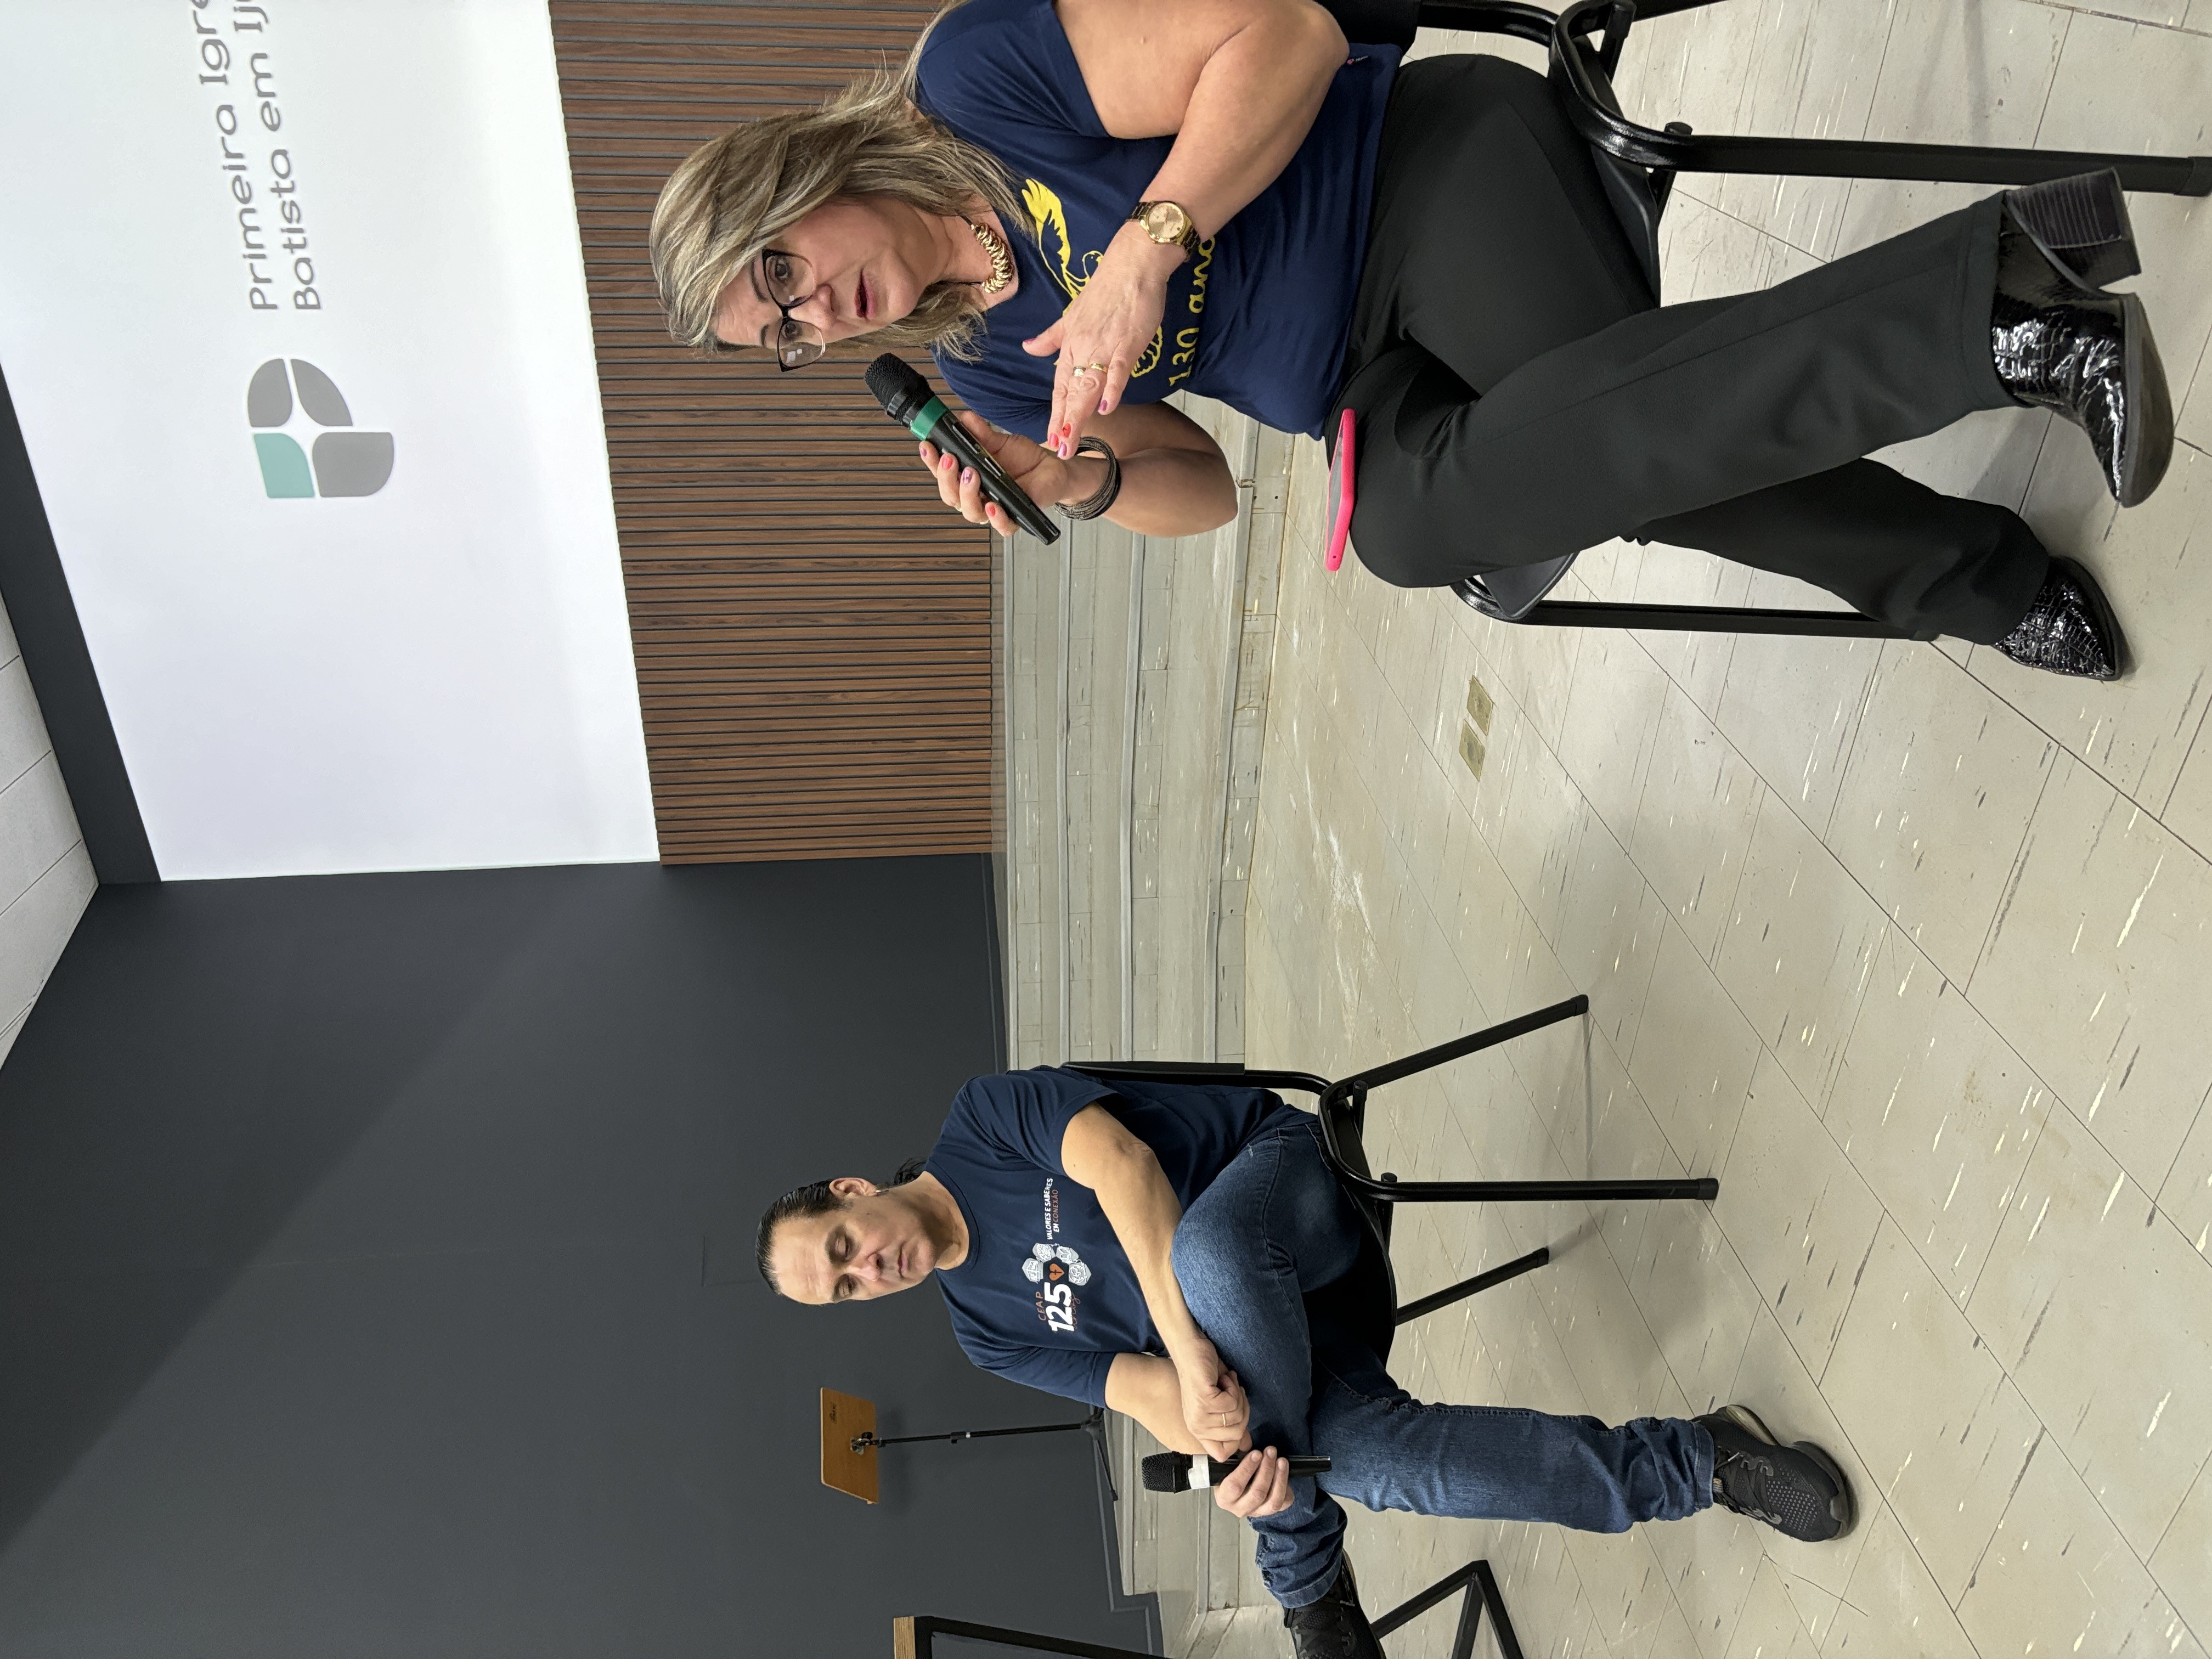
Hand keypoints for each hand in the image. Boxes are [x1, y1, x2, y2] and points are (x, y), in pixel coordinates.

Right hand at [916, 412, 1081, 538]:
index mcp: (968, 478)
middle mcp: (977, 496)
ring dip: (967, 494)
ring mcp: (994, 509)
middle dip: (947, 478)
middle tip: (951, 459)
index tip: (927, 446)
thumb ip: (980, 433)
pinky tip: (993, 505)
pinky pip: (1001, 526)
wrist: (1052, 468)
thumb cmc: (1023, 459)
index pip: (943, 474)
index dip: (932, 462)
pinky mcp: (1014, 518)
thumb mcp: (1000, 442)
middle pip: (951, 496)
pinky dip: (996, 518)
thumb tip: (963, 418)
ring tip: (971, 474)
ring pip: (971, 512)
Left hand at [1024, 224, 1178, 462]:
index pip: (1059, 386)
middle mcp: (1083, 348)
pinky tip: (1108, 409)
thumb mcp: (1072, 315)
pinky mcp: (1127, 342)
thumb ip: (1051, 338)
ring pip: (1089, 385)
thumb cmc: (1107, 290)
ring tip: (1073, 440)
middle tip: (1060, 451)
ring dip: (1080, 414)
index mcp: (1071, 344)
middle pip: (1071, 392)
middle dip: (1065, 423)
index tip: (1050, 438)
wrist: (1132, 264)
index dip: (1055, 413)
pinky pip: (1118, 369)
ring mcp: (1105, 346)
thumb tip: (1029, 348)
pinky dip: (1113, 388)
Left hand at [1177, 1341, 1250, 1461]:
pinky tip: (1222, 1378)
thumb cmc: (1206, 1374)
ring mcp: (1199, 1416)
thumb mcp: (1221, 1404)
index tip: (1239, 1414)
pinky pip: (1232, 1402)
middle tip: (1231, 1391)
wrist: (1191, 1349)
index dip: (1238, 1438)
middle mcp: (1197, 1427)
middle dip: (1242, 1409)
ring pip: (1237, 1417)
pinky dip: (1232, 1386)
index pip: (1222, 1454)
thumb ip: (1232, 1424)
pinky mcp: (1203, 1401)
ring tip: (1225, 1382)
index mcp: (1200, 1430)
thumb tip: (1248, 1445)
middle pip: (1237, 1434)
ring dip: (1237, 1394)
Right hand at [1212, 1447, 1294, 1519]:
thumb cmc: (1230, 1472)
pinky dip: (1287, 1488)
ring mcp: (1257, 1513)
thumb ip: (1234, 1459)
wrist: (1237, 1487)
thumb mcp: (1227, 1465)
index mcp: (1225, 1498)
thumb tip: (1246, 1446)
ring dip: (1280, 1478)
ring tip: (1282, 1460)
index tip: (1257, 1453)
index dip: (1247, 1469)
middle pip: (1257, 1494)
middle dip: (1266, 1470)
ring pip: (1273, 1501)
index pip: (1235, 1486)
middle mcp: (1240, 1509)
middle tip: (1271, 1451)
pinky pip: (1284, 1503)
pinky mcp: (1270, 1511)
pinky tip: (1285, 1473)